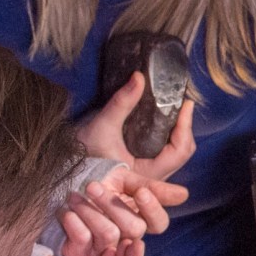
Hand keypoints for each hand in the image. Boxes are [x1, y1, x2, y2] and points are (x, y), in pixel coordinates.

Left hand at [56, 167, 169, 255]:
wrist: (63, 184)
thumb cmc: (98, 180)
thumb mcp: (126, 180)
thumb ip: (152, 188)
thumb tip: (184, 195)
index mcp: (140, 219)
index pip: (158, 223)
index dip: (152, 209)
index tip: (140, 192)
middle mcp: (126, 237)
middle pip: (134, 229)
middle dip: (114, 206)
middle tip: (94, 186)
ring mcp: (104, 248)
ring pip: (110, 235)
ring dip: (92, 211)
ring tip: (76, 195)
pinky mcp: (81, 254)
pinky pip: (82, 245)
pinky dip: (75, 226)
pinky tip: (67, 212)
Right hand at [77, 72, 197, 189]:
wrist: (69, 171)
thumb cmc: (84, 157)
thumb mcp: (102, 127)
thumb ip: (121, 103)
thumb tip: (139, 77)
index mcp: (146, 174)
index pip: (179, 152)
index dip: (186, 126)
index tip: (186, 105)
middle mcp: (153, 178)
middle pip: (182, 152)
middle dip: (185, 127)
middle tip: (182, 105)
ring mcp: (150, 175)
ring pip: (176, 153)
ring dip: (179, 132)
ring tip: (176, 110)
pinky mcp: (145, 170)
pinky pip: (167, 153)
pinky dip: (170, 136)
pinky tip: (164, 121)